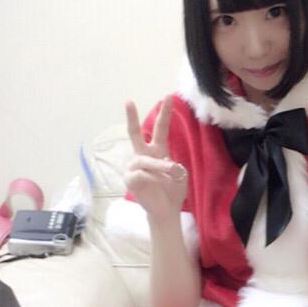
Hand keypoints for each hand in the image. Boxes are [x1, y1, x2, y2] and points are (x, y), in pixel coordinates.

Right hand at [124, 96, 187, 220]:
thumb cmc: (172, 190)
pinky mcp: (129, 179)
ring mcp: (134, 167)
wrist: (166, 210)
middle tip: (128, 101)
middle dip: (132, 118)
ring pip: (145, 160)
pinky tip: (158, 185)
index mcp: (157, 151)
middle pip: (135, 134)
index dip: (164, 113)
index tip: (168, 96)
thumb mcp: (180, 173)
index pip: (160, 129)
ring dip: (160, 167)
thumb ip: (173, 164)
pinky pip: (140, 174)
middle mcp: (143, 156)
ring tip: (171, 173)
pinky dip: (153, 179)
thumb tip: (163, 163)